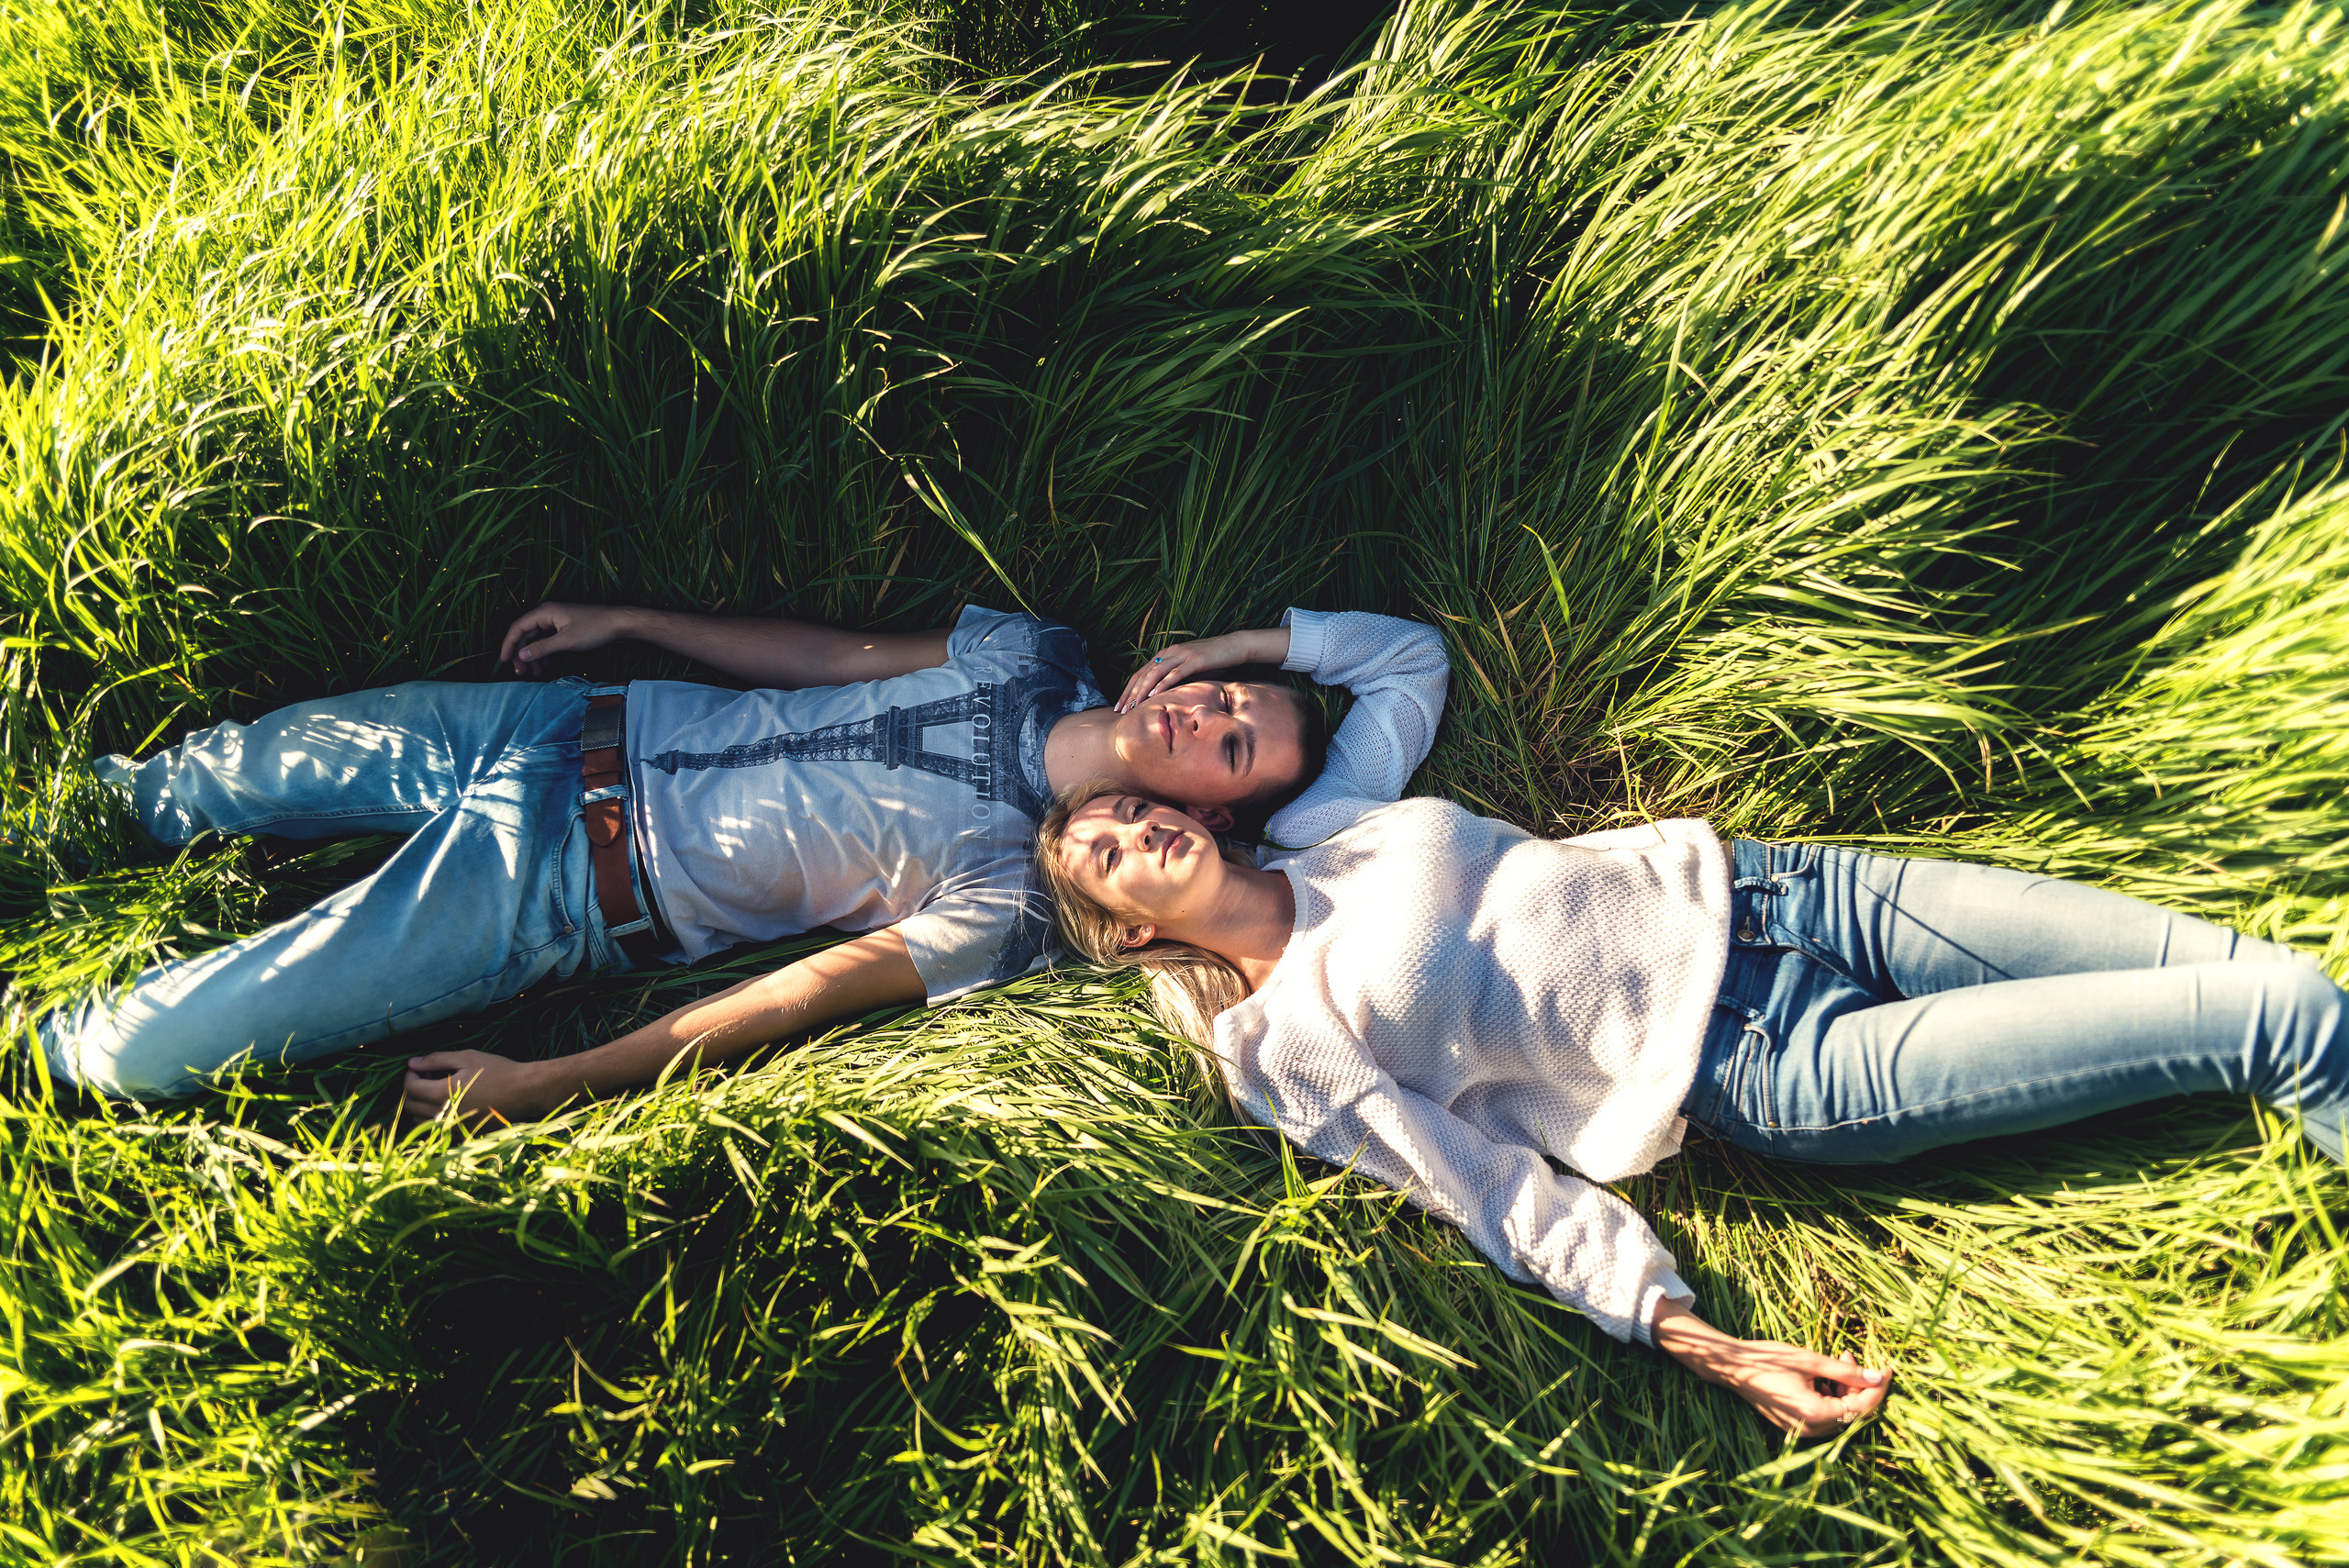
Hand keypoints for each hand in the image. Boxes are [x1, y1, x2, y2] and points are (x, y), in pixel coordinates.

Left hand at [400, 1050, 564, 1126]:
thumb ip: (436, 1060)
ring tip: (435, 1090)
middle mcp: (442, 1115)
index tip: (419, 1066)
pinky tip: (447, 1103)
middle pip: (410, 1106)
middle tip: (426, 1077)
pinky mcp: (461, 1134)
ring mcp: (452, 1127)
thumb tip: (412, 1063)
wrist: (525, 1092)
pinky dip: (433, 1117)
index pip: (409, 1087)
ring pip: (419, 1121)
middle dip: (412, 1090)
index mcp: (440, 1094)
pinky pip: (436, 1129)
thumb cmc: (497, 1070)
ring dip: (420, 1105)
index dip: (410, 1074)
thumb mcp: (466, 1057)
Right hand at [496, 602, 638, 676]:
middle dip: (521, 654)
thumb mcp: (566, 641)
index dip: (508, 644)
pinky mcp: (565, 629)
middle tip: (520, 673)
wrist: (620, 624)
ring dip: (533, 657)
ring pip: (537, 640)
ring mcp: (557, 622)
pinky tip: (545, 668)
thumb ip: (541, 649)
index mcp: (545, 612)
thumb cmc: (595, 628)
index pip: (518, 627)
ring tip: (533, 674)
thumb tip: (521, 655)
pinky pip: (548, 642)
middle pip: (526, 635)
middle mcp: (548, 615)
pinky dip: (545, 655)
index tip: (504, 661)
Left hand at [1116, 628, 1287, 711]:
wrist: (1234, 647)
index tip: (1119, 706)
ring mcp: (1181, 655)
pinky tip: (1154, 695)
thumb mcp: (1190, 673)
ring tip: (1133, 706)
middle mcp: (1169, 653)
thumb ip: (1175, 682)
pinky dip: (1163, 685)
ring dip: (1142, 691)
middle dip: (1130, 694)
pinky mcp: (1194, 660)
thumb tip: (1164, 700)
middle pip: (1143, 674)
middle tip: (1120, 710)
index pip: (1140, 674)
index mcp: (1165, 656)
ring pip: (1155, 674)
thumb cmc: (1213, 662)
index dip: (1128, 690)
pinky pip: (1175, 673)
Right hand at [1651, 1303, 1890, 1437]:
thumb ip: (1847, 1371)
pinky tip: (1823, 1375)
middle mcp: (1811, 1429)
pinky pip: (1824, 1414)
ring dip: (1844, 1389)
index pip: (1861, 1407)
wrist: (1732, 1368)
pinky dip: (1830, 1395)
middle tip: (1851, 1355)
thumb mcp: (1811, 1360)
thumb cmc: (1769, 1360)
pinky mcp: (1796, 1425)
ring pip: (1839, 1413)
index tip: (1887, 1368)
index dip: (1877, 1388)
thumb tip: (1878, 1377)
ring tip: (1837, 1360)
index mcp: (1815, 1414)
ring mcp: (1802, 1430)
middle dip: (1859, 1385)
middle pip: (1852, 1412)